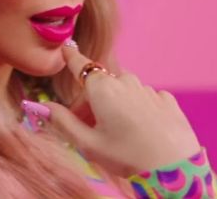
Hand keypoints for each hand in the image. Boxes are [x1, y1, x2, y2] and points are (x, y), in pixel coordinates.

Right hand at [40, 41, 201, 176]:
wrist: (175, 168)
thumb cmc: (128, 156)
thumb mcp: (88, 144)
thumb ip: (62, 122)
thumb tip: (41, 106)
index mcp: (102, 88)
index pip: (80, 65)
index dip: (71, 57)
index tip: (66, 48)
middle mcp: (125, 81)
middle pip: (100, 86)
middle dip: (91, 104)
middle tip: (89, 131)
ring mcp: (148, 89)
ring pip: (123, 92)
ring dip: (114, 106)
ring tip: (118, 135)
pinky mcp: (166, 100)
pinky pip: (144, 99)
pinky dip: (137, 110)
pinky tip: (141, 131)